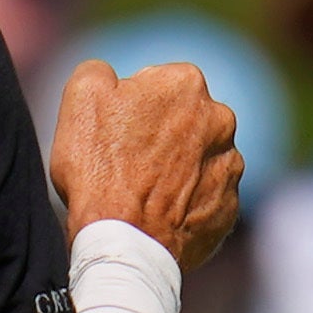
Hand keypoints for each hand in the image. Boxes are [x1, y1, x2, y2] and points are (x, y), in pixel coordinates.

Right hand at [51, 59, 241, 267]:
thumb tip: (110, 75)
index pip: (156, 85)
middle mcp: (221, 119)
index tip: (115, 132)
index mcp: (186, 83)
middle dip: (160, 135)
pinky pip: (206, 198)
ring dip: (177, 170)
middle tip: (127, 163)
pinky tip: (159, 215)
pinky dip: (186, 204)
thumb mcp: (81, 98)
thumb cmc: (99, 168)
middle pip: (183, 120)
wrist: (123, 241)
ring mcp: (231, 165)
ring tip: (142, 193)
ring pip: (198, 159)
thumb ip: (99, 72)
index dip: (130, 107)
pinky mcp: (230, 206)